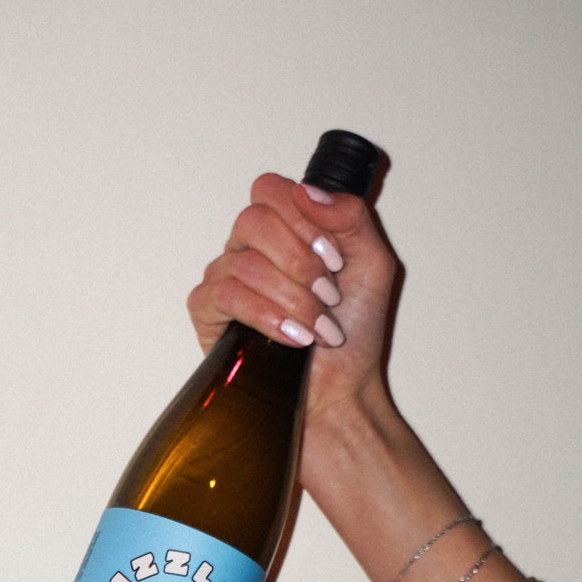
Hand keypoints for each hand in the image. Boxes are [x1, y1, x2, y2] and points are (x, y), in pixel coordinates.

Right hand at [187, 173, 399, 450]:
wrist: (342, 392)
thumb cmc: (356, 334)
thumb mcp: (373, 263)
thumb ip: (351, 216)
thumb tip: (308, 191)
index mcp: (285, 230)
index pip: (270, 190)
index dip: (302, 219)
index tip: (335, 259)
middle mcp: (250, 249)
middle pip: (253, 220)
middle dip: (300, 262)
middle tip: (329, 295)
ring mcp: (225, 280)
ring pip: (244, 263)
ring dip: (292, 299)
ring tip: (319, 328)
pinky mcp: (208, 315)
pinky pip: (222, 295)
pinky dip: (264, 315)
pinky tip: (291, 338)